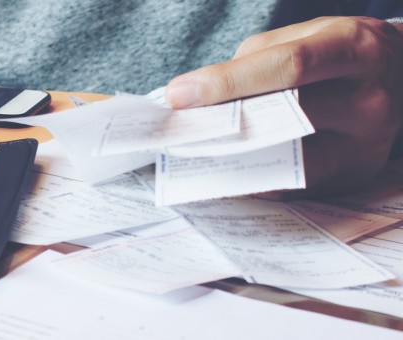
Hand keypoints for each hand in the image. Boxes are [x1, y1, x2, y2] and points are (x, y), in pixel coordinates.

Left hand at [165, 16, 402, 198]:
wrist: (401, 77)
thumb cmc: (338, 53)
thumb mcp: (304, 37)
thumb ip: (254, 63)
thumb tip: (199, 99)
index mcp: (354, 49)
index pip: (287, 67)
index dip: (228, 82)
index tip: (179, 94)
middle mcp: (369, 98)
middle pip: (286, 116)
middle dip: (223, 124)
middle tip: (175, 130)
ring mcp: (367, 143)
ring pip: (288, 159)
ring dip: (232, 158)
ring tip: (189, 154)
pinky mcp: (355, 174)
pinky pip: (294, 183)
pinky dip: (254, 178)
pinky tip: (221, 171)